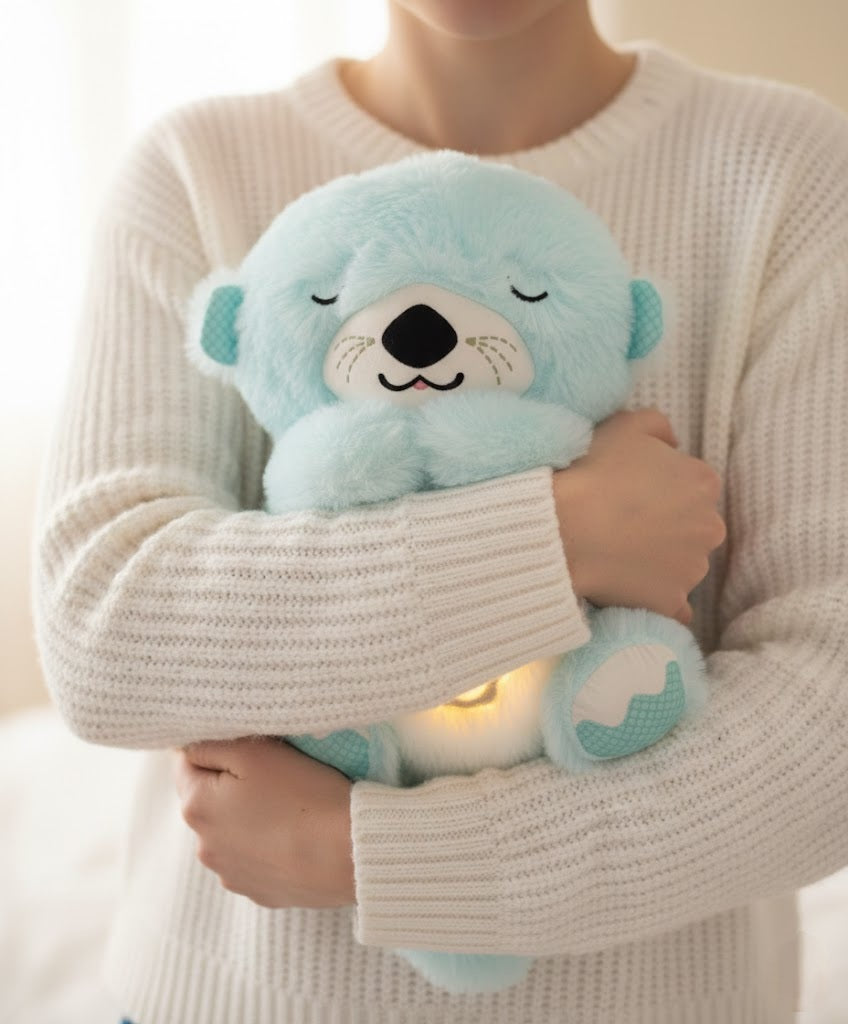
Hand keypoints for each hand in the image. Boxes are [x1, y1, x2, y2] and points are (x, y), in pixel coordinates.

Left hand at [174, 737, 354, 908]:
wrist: (348, 853)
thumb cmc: (302, 793)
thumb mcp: (254, 752)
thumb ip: (210, 744)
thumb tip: (185, 748)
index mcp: (196, 807)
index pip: (186, 764)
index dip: (214, 748)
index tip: (247, 745)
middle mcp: (204, 846)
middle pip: (208, 800)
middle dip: (229, 785)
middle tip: (272, 774)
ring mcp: (231, 875)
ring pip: (230, 833)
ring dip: (246, 818)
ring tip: (288, 808)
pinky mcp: (259, 892)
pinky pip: (254, 859)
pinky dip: (266, 846)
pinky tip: (295, 837)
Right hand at [553, 408, 725, 623]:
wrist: (563, 528)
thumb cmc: (593, 471)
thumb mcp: (626, 424)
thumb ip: (659, 427)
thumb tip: (670, 445)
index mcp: (703, 482)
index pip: (691, 484)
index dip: (660, 485)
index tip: (631, 490)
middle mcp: (709, 527)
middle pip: (692, 525)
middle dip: (667, 524)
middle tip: (623, 522)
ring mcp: (692, 570)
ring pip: (683, 564)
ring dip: (660, 560)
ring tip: (618, 553)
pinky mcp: (670, 603)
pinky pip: (673, 606)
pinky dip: (659, 600)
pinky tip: (635, 591)